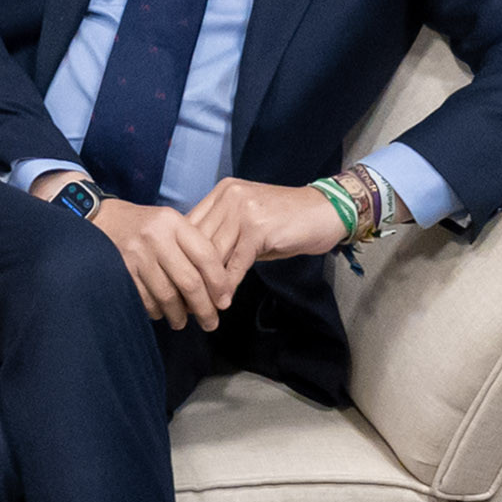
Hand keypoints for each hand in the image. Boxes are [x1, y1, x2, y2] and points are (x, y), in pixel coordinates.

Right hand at [33, 185, 232, 328]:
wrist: (100, 219)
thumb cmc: (143, 226)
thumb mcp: (169, 224)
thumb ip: (192, 247)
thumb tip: (217, 287)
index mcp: (173, 222)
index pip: (206, 256)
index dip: (219, 283)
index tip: (224, 302)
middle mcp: (156, 237)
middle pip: (189, 281)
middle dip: (203, 307)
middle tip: (211, 323)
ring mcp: (137, 254)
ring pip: (167, 295)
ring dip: (178, 315)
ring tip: (182, 322)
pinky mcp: (121, 270)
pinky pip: (145, 299)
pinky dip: (156, 311)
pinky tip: (160, 313)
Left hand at [181, 175, 355, 310]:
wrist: (326, 210)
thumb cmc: (286, 221)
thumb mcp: (248, 224)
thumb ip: (222, 237)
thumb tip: (194, 265)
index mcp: (222, 193)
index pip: (189, 227)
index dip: (180, 257)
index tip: (174, 283)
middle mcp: (229, 197)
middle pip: (196, 241)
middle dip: (189, 274)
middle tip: (182, 302)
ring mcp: (243, 210)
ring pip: (213, 254)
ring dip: (207, 285)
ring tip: (200, 308)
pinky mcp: (258, 227)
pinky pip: (236, 262)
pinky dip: (228, 284)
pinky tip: (223, 301)